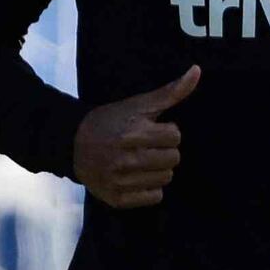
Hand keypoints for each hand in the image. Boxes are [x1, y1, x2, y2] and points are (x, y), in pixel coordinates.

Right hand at [75, 66, 199, 209]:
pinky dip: (148, 188)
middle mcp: (126, 158)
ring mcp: (120, 181)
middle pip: (173, 159)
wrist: (72, 144)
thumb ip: (171, 91)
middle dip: (163, 151)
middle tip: (145, 146)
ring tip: (140, 161)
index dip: (165, 132)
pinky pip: (154, 197)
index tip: (149, 130)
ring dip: (158, 170)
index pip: (175, 137)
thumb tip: (197, 71)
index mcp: (132, 132)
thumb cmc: (111, 121)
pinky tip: (135, 177)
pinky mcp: (117, 199)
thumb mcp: (138, 104)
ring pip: (165, 179)